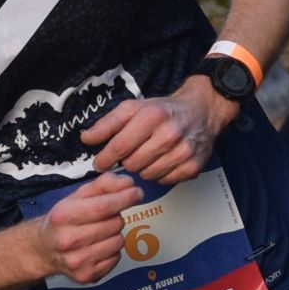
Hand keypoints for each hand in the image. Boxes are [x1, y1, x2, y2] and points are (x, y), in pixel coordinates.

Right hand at [32, 173, 139, 282]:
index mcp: (63, 216)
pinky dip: (112, 251)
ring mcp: (77, 261)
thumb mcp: (78, 196)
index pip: (104, 206)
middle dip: (116, 216)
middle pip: (114, 224)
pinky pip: (116, 258)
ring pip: (118, 242)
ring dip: (114, 234)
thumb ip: (104, 185)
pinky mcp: (86, 275)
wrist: (43, 249)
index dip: (125, 198)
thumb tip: (128, 184)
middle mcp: (68, 240)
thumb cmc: (62, 220)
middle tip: (104, 217)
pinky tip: (98, 246)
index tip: (137, 193)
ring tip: (100, 232)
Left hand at [82, 82, 224, 183]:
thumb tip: (86, 139)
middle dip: (127, 161)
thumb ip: (108, 123)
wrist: (202, 112)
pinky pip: (164, 181)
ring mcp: (183, 152)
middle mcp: (170, 134)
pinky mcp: (193, 167)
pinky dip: (159, 174)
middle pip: (132, 164)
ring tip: (149, 155)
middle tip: (131, 153)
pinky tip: (162, 161)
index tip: (99, 163)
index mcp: (152, 116)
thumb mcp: (134, 108)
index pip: (119, 146)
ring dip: (143, 168)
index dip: (105, 158)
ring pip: (147, 175)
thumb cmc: (164, 110)